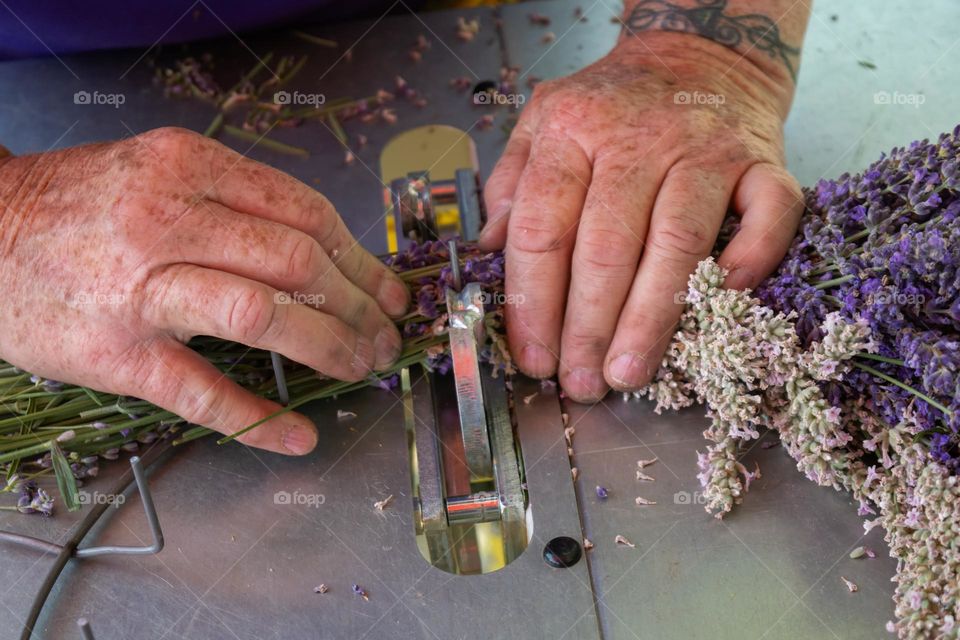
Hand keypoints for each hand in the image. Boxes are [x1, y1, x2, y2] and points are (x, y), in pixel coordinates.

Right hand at [0, 127, 408, 453]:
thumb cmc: (82, 206)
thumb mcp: (160, 171)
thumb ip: (235, 200)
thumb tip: (322, 251)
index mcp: (190, 167)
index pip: (305, 214)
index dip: (361, 257)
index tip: (389, 288)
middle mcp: (170, 220)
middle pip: (298, 262)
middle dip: (359, 304)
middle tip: (384, 335)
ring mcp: (143, 290)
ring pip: (263, 315)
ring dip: (329, 346)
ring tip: (361, 366)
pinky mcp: (118, 353)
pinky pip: (203, 391)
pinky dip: (260, 418)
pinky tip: (299, 435)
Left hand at [479, 35, 803, 401]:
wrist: (701, 54)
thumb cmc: (614, 104)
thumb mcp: (544, 122)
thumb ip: (512, 184)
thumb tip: (489, 254)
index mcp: (574, 132)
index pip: (541, 230)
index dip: (533, 304)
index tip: (533, 357)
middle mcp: (640, 140)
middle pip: (606, 248)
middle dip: (588, 328)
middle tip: (580, 382)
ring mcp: (707, 151)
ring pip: (677, 245)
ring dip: (651, 320)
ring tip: (629, 373)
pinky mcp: (764, 162)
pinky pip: (768, 215)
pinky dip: (750, 262)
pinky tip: (723, 306)